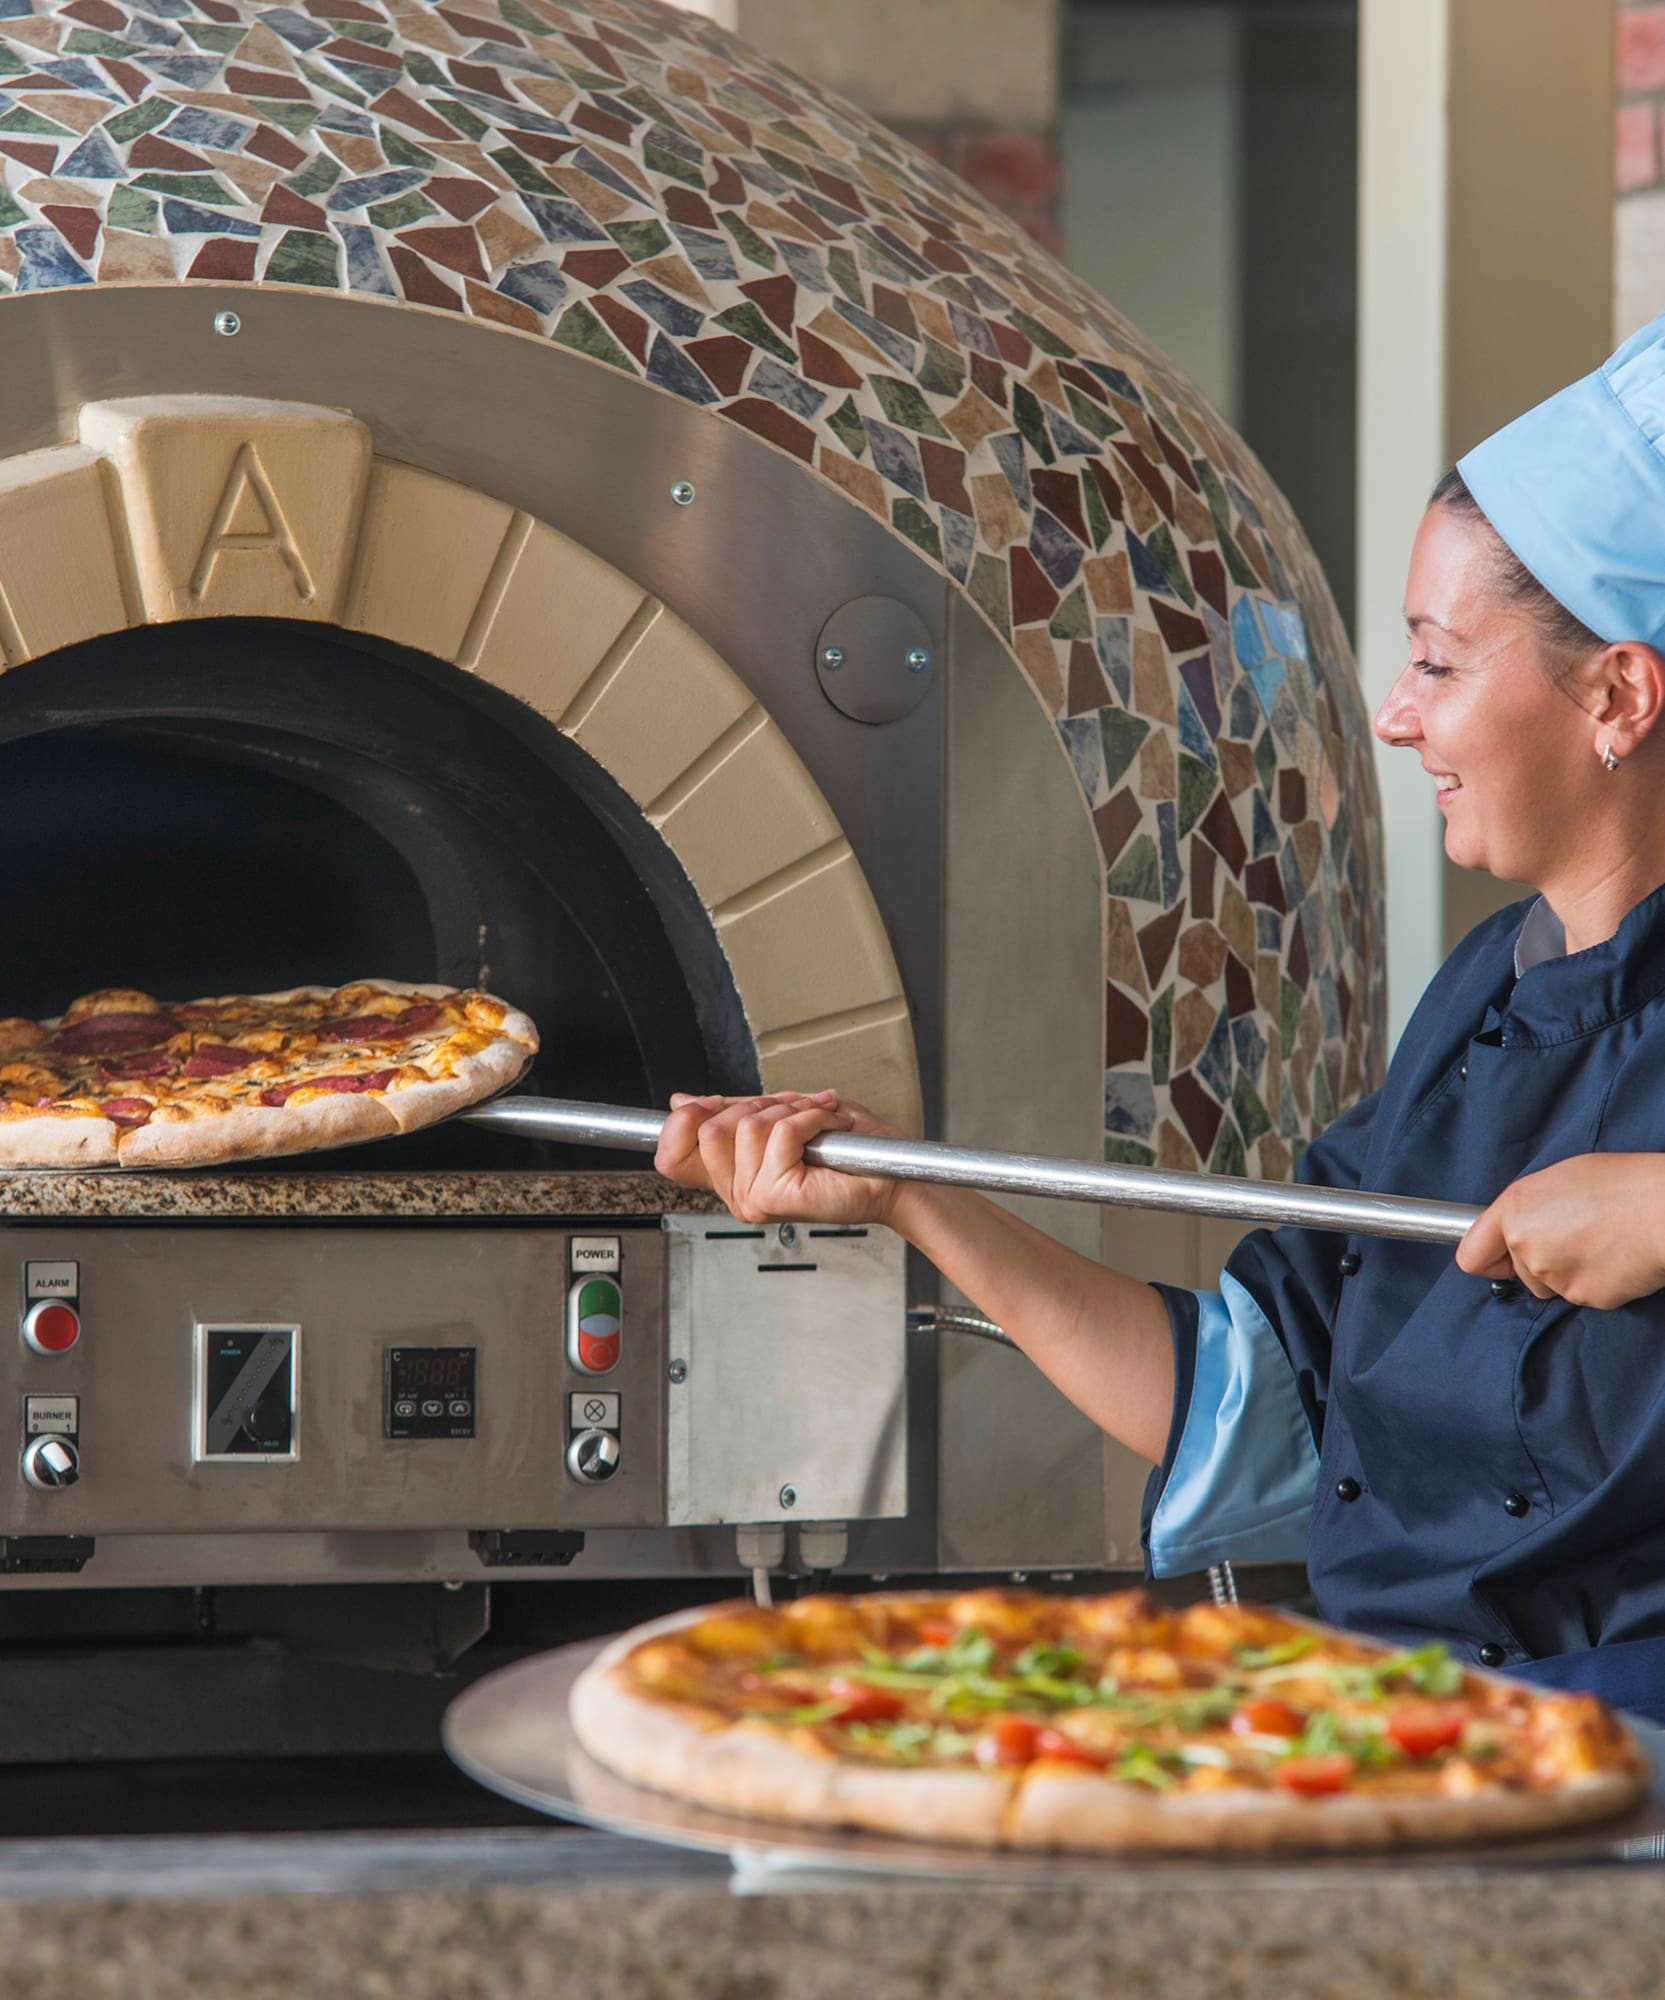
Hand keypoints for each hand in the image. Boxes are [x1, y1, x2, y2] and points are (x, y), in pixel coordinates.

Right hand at [655, 1091, 903, 1227]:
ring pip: (748, 1126)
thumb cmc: (847, 1150)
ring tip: (818, 1122)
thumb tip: (682, 1102)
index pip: (672, 1157)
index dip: (681, 1122)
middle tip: (793, 1110)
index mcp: (732, 1178)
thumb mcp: (778, 1116)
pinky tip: (828, 1127)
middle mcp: (738, 1194)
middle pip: (709, 1129)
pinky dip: (812, 1117)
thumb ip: (731, 1111)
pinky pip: (781, 1133)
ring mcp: (754, 1199)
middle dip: (758, 1104)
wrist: (888, 1173)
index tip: (704, 1104)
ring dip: (793, 1110)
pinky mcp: (777, 1195)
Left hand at [1456, 1153, 1664, 1307]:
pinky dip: (1595, 1282)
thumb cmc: (1621, 1183)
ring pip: (1550, 1287)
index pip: (1471, 1256)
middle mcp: (1526, 1247)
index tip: (1498, 1259)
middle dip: (1541, 1262)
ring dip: (1567, 1273)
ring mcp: (1554, 1276)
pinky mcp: (1584, 1297)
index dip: (1487, 1259)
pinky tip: (1614, 1258)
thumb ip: (1528, 1209)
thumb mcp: (1559, 1179)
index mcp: (1515, 1212)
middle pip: (1520, 1273)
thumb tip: (1518, 1228)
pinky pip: (1581, 1295)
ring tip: (1599, 1243)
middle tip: (1576, 1236)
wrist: (1664, 1209)